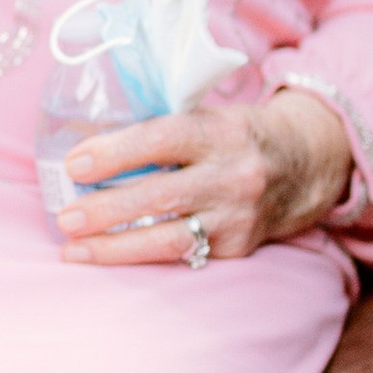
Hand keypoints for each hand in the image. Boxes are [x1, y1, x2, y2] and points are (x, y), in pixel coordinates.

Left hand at [55, 88, 353, 265]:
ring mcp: (238, 216)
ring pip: (170, 238)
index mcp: (222, 131)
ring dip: (115, 246)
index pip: (163, 139)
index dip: (116, 152)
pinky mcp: (238, 248)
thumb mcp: (210, 115)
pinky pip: (183, 256)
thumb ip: (162, 127)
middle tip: (65, 217)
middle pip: (162, 194)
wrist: (307, 164)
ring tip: (73, 249)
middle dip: (107, 209)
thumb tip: (88, 146)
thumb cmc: (237, 135)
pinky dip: (141, 257)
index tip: (75, 163)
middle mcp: (234, 175)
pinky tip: (108, 256)